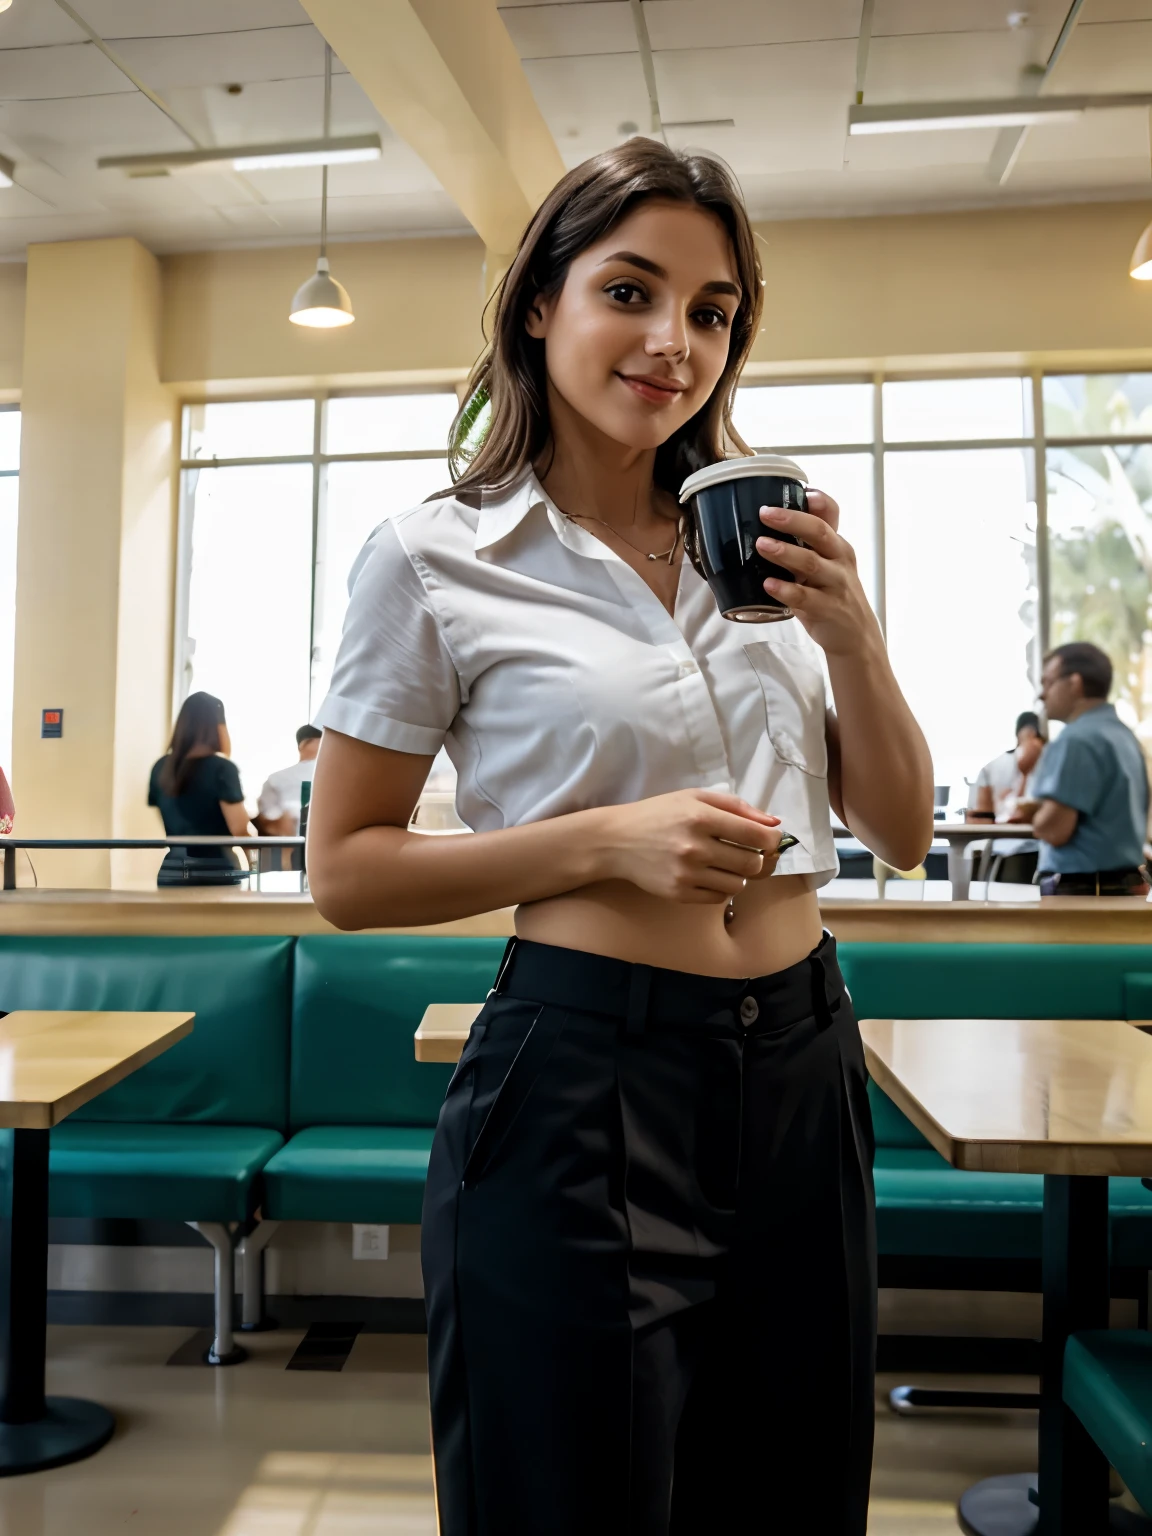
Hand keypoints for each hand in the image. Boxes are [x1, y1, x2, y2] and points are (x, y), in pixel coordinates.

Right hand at [599, 788, 783, 903]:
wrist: (617, 841)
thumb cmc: (659, 814)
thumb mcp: (695, 798)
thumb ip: (737, 807)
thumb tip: (775, 822)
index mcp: (702, 817)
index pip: (757, 835)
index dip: (772, 839)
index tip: (769, 839)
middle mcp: (695, 847)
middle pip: (752, 863)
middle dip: (757, 858)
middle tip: (746, 851)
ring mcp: (687, 874)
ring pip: (738, 884)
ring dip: (739, 875)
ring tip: (725, 863)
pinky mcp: (679, 893)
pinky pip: (719, 898)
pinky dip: (722, 888)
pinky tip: (710, 874)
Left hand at [755, 489, 881, 656]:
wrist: (856, 635)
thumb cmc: (831, 594)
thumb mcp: (823, 565)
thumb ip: (802, 546)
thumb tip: (762, 526)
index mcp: (836, 545)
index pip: (832, 515)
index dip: (820, 501)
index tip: (804, 490)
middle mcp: (839, 560)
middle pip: (820, 532)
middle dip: (792, 520)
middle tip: (765, 513)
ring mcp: (835, 585)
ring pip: (811, 563)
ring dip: (785, 552)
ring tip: (761, 545)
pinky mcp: (828, 609)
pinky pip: (805, 597)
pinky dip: (785, 590)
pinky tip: (768, 584)